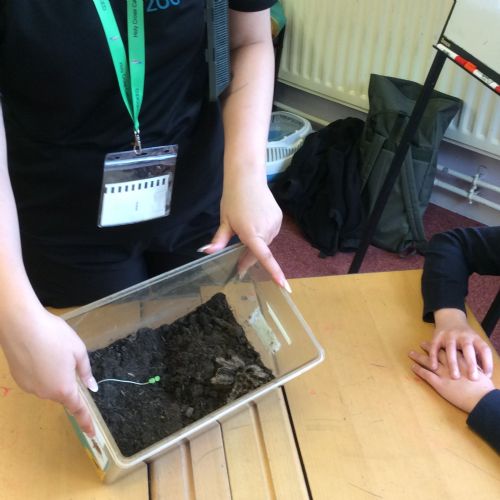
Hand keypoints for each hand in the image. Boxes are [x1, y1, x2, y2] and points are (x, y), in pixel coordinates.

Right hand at [0, 306, 96, 435]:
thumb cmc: (55, 336)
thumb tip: (91, 386)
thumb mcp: (78, 351)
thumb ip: (85, 372)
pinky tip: (39, 353)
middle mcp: (45, 393)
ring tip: (51, 349)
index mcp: (64, 388)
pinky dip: (41, 370)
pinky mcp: (19, 380)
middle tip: (67, 355)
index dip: (86, 422)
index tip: (92, 434)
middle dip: (68, 380)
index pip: (78, 409)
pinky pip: (37, 380)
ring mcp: (29, 388)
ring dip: (54, 374)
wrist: (21, 325)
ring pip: (49, 386)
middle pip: (63, 393)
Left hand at [200, 174, 290, 291]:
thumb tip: (205, 252)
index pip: (264, 257)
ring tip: (246, 229)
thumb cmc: (233, 199)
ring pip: (265, 243)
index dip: (274, 272)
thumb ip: (218, 240)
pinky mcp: (279, 219)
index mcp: (251, 233)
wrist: (247, 178)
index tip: (283, 285)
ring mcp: (275, 224)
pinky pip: (270, 234)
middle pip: (260, 252)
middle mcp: (266, 230)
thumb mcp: (224, 221)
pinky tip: (255, 223)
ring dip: (257, 244)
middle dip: (249, 259)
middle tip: (238, 266)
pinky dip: (263, 235)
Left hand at [409, 342, 494, 412]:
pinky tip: (412, 366)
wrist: (481, 400)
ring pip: (428, 362)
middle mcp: (451, 365)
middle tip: (422, 343)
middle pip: (437, 353)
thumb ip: (474, 367)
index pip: (450, 350)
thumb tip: (474, 365)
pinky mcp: (439, 384)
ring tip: (411, 353)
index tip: (438, 342)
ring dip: (419, 357)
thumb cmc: (484, 389)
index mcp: (462, 361)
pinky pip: (426, 375)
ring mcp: (444, 374)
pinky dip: (418, 370)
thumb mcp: (481, 374)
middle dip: (429, 347)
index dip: (442, 346)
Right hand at [428, 308, 492, 380]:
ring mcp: (449, 335)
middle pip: (468, 349)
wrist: (450, 318)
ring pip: (450, 349)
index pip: (484, 349)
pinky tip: (434, 367)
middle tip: (473, 378)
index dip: (487, 362)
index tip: (486, 376)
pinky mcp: (437, 336)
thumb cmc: (465, 338)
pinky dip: (433, 357)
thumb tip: (485, 375)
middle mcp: (463, 336)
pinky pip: (434, 347)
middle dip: (471, 363)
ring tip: (454, 377)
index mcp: (475, 338)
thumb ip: (479, 356)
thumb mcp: (475, 342)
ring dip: (453, 363)